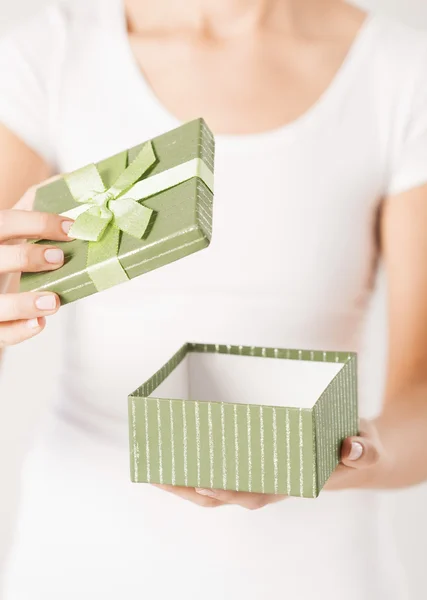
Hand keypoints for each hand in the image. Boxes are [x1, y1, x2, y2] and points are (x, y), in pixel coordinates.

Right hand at [0, 185, 72, 347]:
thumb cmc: (7, 247)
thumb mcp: (14, 225)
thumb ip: (36, 203)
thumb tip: (75, 181)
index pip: (5, 222)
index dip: (38, 223)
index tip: (73, 228)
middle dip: (25, 257)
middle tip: (59, 258)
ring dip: (22, 302)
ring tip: (53, 301)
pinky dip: (18, 331)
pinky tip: (40, 323)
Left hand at [154, 419, 382, 507]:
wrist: (354, 444)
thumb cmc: (356, 444)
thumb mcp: (366, 445)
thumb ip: (363, 449)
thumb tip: (350, 448)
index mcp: (290, 480)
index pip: (255, 491)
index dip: (228, 489)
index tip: (202, 482)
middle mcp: (268, 478)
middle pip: (224, 492)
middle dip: (190, 488)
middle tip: (158, 476)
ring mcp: (258, 469)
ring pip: (216, 483)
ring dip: (185, 481)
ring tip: (153, 470)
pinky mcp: (253, 456)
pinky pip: (220, 465)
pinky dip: (197, 464)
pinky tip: (176, 453)